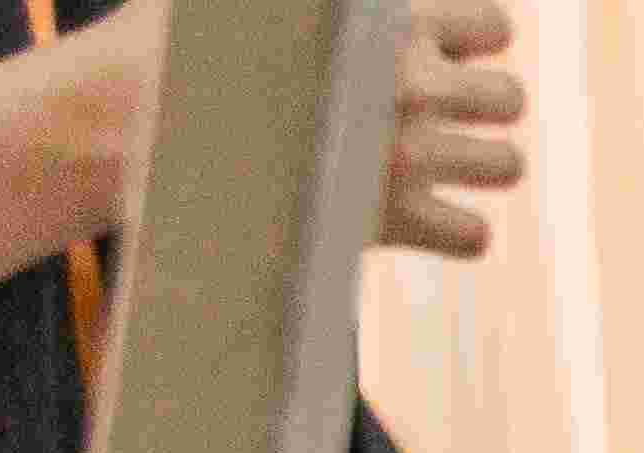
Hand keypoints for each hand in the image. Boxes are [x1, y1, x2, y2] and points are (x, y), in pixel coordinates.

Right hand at [72, 2, 524, 255]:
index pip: (493, 24)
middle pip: (509, 97)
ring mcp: (405, 155)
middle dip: (482, 106)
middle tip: (434, 115)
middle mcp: (409, 85)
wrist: (133, 122)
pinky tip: (418, 215)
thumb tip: (323, 1)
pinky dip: (457, 230)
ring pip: (508, 165)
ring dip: (479, 166)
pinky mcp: (389, 222)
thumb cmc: (185, 46)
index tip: (440, 53)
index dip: (475, 40)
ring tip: (430, 163)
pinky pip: (476, 237)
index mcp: (388, 18)